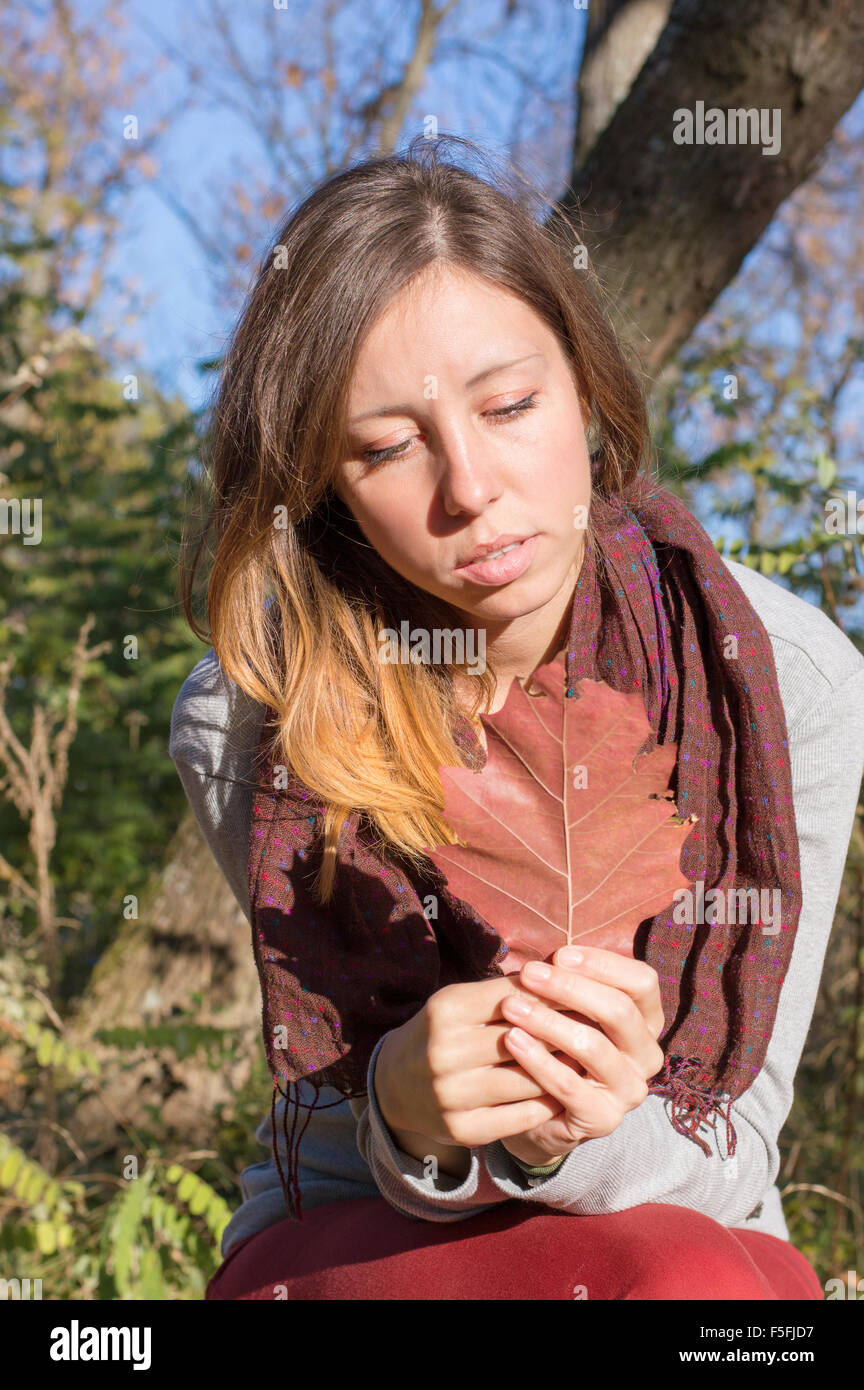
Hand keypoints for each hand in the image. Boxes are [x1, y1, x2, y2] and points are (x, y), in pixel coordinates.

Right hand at [374, 970, 591, 1152]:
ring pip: (528, 1080)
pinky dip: (547, 1103)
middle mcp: (446, 1051)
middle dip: (563, 1032)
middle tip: (600, 1028)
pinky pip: (521, 1115)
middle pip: (524, 1038)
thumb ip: (507, 992)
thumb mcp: (462, 1001)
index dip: (554, 995)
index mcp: (447, 1009)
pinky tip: (564, 1091)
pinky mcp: (463, 1128)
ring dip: (561, 1070)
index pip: (515, 998)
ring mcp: (452, 1094)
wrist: (393, 1085)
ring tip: (589, 1061)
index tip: (588, 993)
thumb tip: (563, 977)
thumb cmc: (441, 1032)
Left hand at [498, 945, 664, 1167]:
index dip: (603, 964)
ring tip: (511, 1006)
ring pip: (593, 1046)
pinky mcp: (604, 1119)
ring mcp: (630, 1090)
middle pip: (619, 1011)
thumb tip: (551, 958)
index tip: (560, 954)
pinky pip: (569, 1085)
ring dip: (547, 1022)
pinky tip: (512, 1041)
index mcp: (647, 1020)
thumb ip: (570, 984)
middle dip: (569, 988)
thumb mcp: (569, 1011)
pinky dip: (538, 1060)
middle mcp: (647, 1054)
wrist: (543, 1112)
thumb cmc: (557, 1046)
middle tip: (528, 974)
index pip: (642, 982)